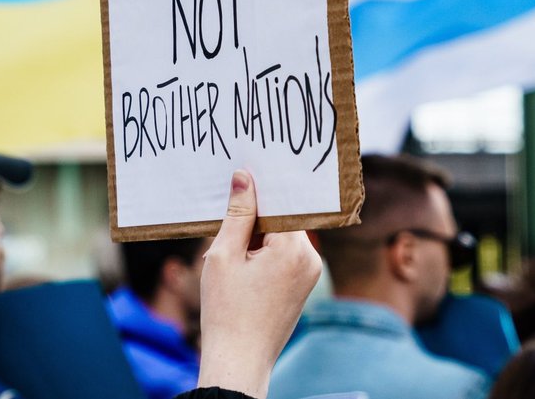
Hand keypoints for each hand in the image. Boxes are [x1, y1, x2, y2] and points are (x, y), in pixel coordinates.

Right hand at [196, 170, 321, 398]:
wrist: (240, 361)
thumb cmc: (227, 310)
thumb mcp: (224, 255)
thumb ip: (237, 213)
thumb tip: (245, 177)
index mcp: (294, 248)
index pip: (281, 202)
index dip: (260, 190)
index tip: (244, 173)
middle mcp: (310, 258)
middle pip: (282, 218)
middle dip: (256, 215)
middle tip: (228, 207)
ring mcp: (309, 274)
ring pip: (282, 237)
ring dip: (257, 236)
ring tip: (230, 247)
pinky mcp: (302, 287)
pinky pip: (284, 256)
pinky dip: (264, 253)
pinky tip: (240, 262)